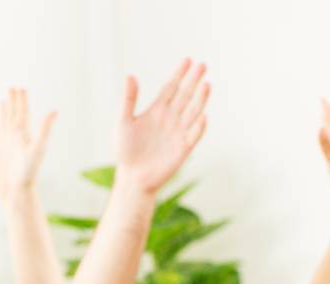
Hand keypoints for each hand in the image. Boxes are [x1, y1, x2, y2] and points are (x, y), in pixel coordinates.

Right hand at [0, 88, 55, 203]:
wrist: (15, 191)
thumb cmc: (28, 172)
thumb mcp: (38, 147)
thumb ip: (45, 128)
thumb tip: (56, 111)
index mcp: (22, 134)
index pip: (23, 112)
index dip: (22, 100)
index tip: (21, 88)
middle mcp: (12, 137)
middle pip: (13, 115)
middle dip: (13, 101)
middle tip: (12, 87)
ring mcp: (2, 145)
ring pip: (2, 124)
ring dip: (3, 113)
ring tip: (3, 101)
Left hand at [112, 58, 208, 197]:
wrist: (132, 177)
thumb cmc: (125, 150)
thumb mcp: (123, 122)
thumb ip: (128, 100)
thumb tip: (130, 76)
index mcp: (157, 110)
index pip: (171, 87)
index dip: (179, 74)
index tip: (188, 60)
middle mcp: (170, 118)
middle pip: (185, 95)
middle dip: (194, 80)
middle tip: (203, 65)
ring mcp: (178, 132)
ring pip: (193, 111)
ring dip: (200, 98)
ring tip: (207, 84)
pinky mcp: (183, 148)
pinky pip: (194, 135)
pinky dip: (199, 126)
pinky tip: (203, 115)